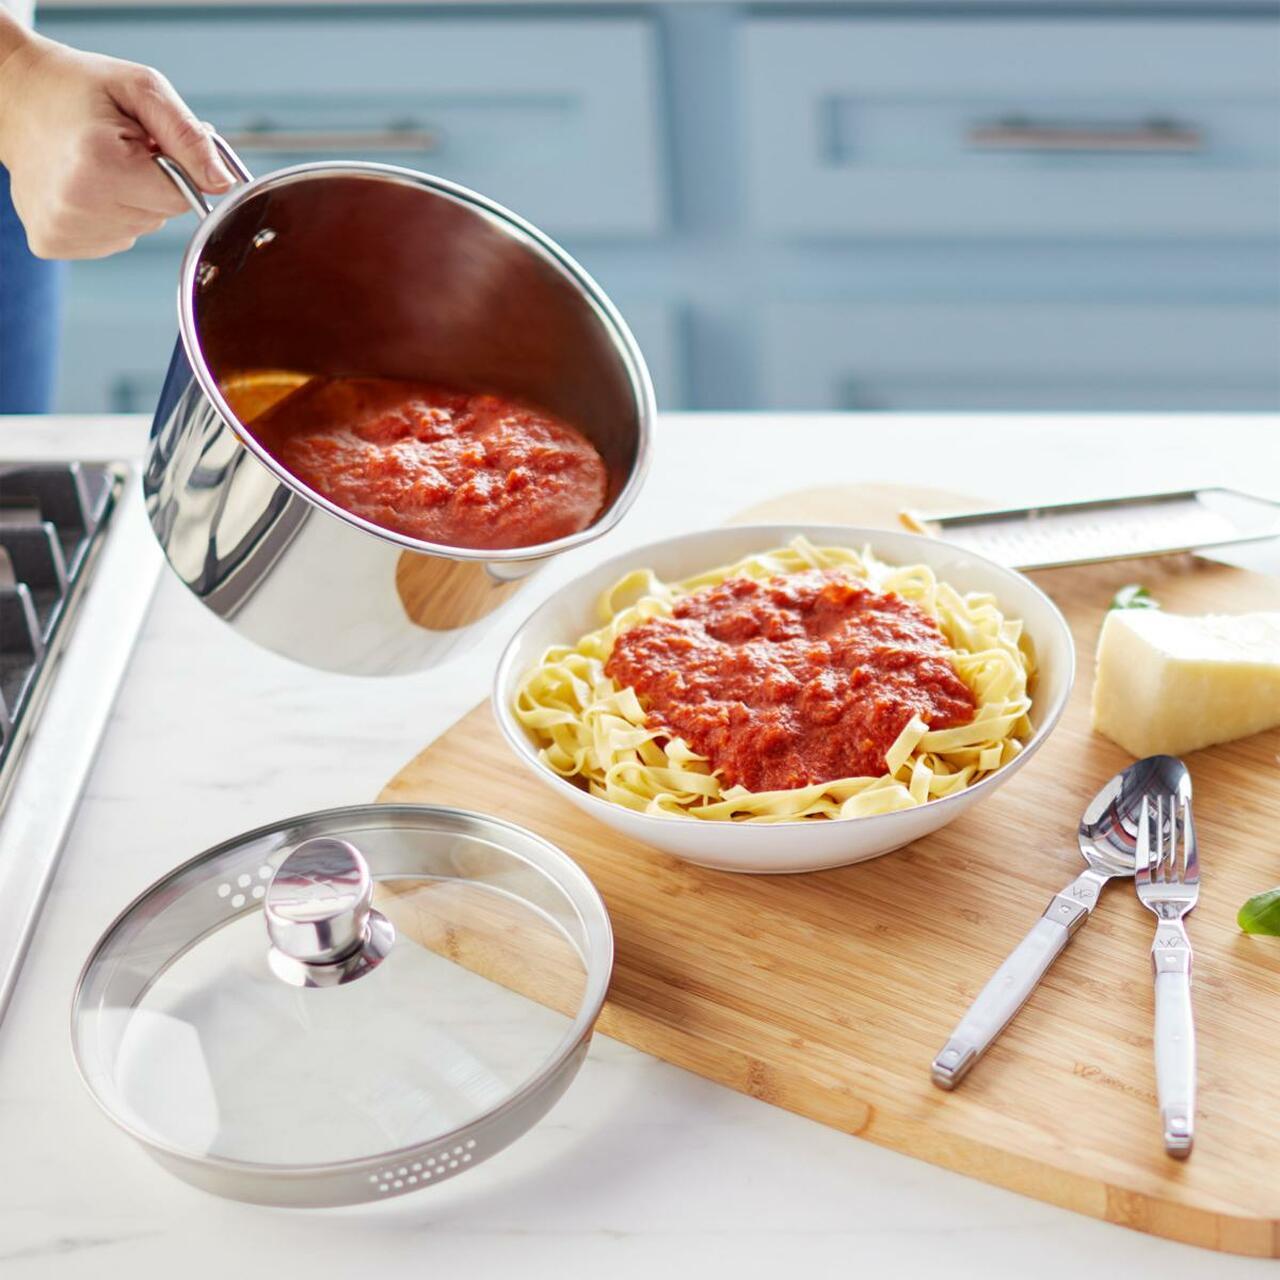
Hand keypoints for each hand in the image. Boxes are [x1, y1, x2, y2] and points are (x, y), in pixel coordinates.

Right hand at [0, 25, 234, 258]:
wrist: (13, 95)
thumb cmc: (78, 88)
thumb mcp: (142, 90)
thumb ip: (189, 137)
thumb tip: (223, 182)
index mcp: (99, 166)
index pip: (182, 198)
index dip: (175, 170)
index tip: (147, 144)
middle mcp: (76, 205)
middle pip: (160, 217)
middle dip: (151, 184)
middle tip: (117, 149)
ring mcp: (62, 229)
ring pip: (137, 229)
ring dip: (129, 200)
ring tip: (95, 164)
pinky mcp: (53, 242)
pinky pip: (112, 238)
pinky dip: (107, 214)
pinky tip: (82, 185)